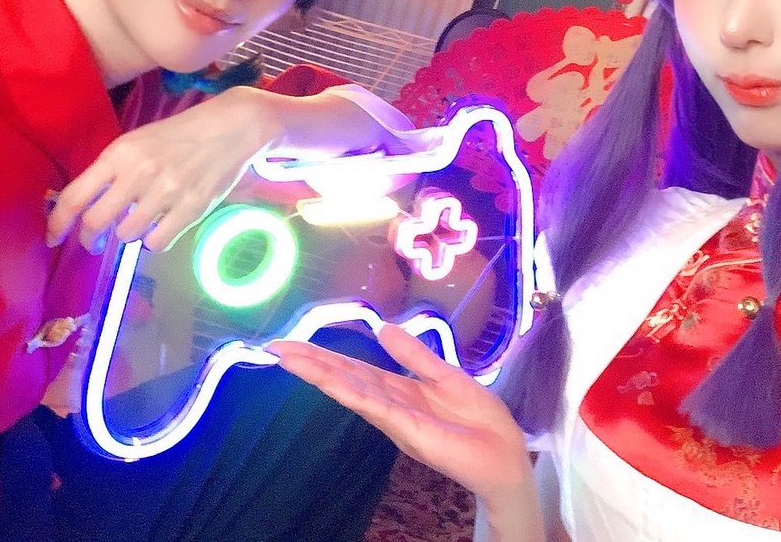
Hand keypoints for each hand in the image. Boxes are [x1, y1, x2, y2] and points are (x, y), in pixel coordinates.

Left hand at [47, 86, 269, 252]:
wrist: (231, 127)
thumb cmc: (179, 134)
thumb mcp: (138, 142)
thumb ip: (112, 172)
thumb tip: (85, 207)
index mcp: (120, 154)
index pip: (75, 196)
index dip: (58, 223)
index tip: (53, 238)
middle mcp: (139, 173)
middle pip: (96, 222)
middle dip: (90, 238)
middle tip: (94, 242)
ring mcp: (166, 192)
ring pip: (127, 234)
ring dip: (128, 234)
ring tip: (140, 223)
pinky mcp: (192, 207)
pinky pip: (157, 242)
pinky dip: (154, 241)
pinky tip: (161, 228)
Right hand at [269, 324, 541, 536]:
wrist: (505, 455)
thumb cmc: (480, 419)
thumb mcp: (445, 376)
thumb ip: (415, 355)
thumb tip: (383, 327)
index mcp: (399, 390)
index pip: (355, 370)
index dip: (325, 356)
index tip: (294, 343)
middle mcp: (390, 405)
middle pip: (345, 379)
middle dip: (311, 363)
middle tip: (275, 347)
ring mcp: (396, 420)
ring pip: (353, 391)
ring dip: (322, 375)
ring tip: (290, 358)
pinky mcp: (410, 432)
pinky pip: (378, 409)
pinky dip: (355, 394)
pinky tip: (333, 382)